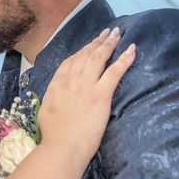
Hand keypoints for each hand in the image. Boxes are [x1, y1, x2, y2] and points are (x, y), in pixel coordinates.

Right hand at [38, 27, 135, 164]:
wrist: (62, 146)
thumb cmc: (53, 134)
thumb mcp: (46, 109)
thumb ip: (53, 96)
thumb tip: (57, 92)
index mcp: (56, 83)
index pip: (70, 61)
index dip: (82, 50)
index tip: (89, 44)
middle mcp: (70, 80)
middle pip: (85, 54)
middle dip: (97, 41)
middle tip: (107, 32)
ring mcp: (86, 86)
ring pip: (99, 57)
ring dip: (109, 43)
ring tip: (117, 34)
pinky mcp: (101, 94)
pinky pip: (114, 71)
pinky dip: (124, 58)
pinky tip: (132, 49)